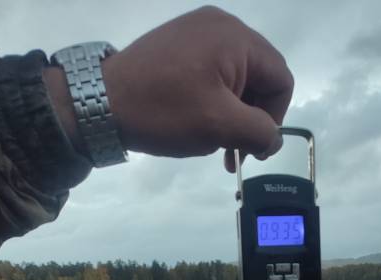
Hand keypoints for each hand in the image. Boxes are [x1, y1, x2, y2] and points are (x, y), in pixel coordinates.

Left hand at [45, 6, 293, 171]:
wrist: (100, 102)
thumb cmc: (164, 112)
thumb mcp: (220, 126)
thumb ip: (260, 132)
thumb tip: (274, 138)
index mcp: (236, 38)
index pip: (280, 79)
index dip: (275, 118)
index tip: (254, 147)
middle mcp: (221, 26)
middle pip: (260, 78)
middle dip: (253, 119)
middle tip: (236, 153)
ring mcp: (198, 32)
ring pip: (237, 80)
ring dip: (234, 116)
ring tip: (220, 147)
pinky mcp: (180, 45)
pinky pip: (214, 74)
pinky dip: (216, 103)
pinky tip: (203, 126)